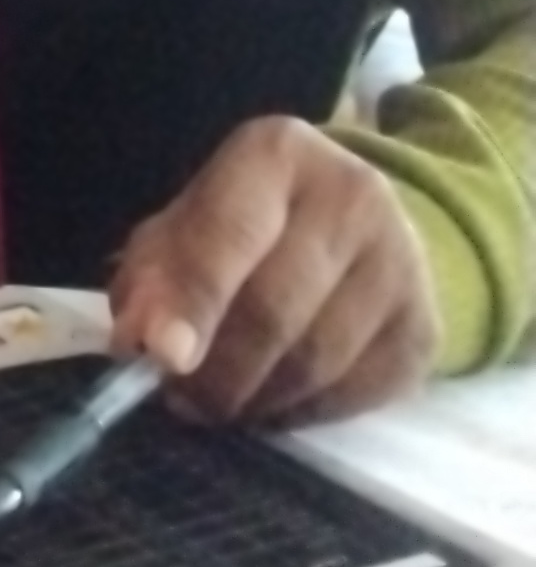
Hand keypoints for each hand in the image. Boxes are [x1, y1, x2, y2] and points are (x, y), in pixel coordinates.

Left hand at [109, 115, 438, 423]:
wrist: (351, 226)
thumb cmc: (244, 225)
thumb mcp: (185, 228)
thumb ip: (152, 279)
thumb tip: (141, 341)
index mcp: (276, 153)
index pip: (231, 232)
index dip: (195, 299)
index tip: (164, 357)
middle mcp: (351, 195)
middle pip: (274, 309)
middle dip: (216, 371)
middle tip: (182, 399)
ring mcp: (402, 261)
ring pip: (315, 364)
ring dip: (256, 400)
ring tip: (224, 400)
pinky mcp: (424, 327)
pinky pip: (354, 397)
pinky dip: (303, 414)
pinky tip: (277, 399)